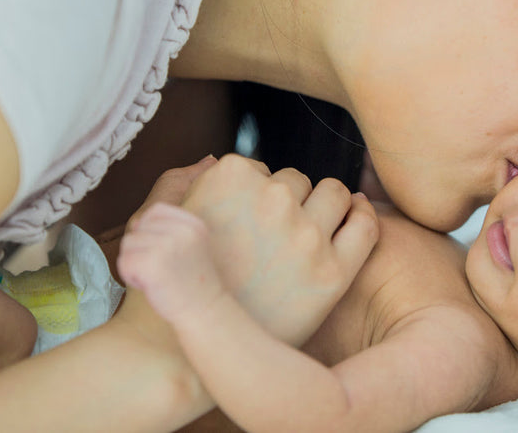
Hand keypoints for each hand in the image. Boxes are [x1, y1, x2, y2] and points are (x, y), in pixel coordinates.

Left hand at [118, 203, 222, 324]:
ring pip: (128, 244)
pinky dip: (130, 276)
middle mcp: (182, 231)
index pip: (156, 211)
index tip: (159, 251)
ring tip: (154, 277)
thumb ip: (166, 231)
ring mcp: (167, 246)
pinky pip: (124, 262)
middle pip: (138, 227)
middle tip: (158, 269)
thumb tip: (135, 223)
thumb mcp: (189, 246)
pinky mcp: (152, 263)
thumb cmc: (193, 283)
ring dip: (134, 263)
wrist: (204, 310)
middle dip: (140, 249)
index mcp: (194, 224)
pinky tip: (148, 285)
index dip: (148, 229)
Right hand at [179, 154, 378, 345]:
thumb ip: (182, 181)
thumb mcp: (152, 222)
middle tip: (271, 236)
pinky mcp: (332, 272)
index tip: (245, 220)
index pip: (259, 170)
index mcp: (230, 176)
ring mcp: (306, 235)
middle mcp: (273, 198)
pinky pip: (364, 226)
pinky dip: (361, 215)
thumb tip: (212, 161)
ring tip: (307, 231)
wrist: (176, 356)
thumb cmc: (161, 287)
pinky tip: (354, 216)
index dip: (252, 196)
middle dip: (286, 203)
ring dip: (322, 206)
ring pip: (333, 194)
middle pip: (295, 182)